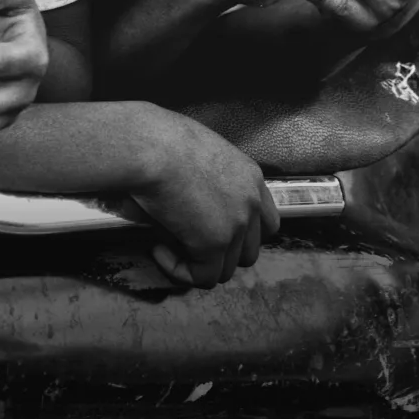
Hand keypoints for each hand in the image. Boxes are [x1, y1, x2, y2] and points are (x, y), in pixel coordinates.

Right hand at [131, 117, 281, 287]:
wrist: (153, 148)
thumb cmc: (163, 141)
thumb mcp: (198, 153)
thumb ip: (206, 179)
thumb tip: (186, 202)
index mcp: (250, 177)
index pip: (266, 221)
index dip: (242, 235)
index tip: (214, 232)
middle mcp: (250, 202)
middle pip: (249, 250)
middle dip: (220, 254)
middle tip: (189, 243)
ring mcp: (236, 225)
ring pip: (226, 268)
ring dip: (198, 263)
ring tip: (168, 245)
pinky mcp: (214, 244)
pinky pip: (203, 277)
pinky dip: (180, 270)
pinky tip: (158, 249)